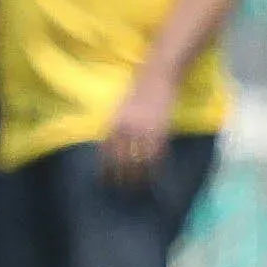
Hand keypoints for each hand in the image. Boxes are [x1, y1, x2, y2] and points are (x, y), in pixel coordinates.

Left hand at [101, 72, 174, 187]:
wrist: (157, 76)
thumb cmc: (138, 91)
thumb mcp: (120, 109)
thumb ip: (116, 128)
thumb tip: (111, 147)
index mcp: (114, 124)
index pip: (107, 153)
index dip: (106, 169)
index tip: (105, 181)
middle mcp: (127, 130)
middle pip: (122, 161)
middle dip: (122, 178)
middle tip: (123, 191)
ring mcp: (144, 131)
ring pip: (140, 162)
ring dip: (139, 177)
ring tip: (139, 188)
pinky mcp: (161, 131)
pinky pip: (157, 155)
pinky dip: (156, 167)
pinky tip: (155, 175)